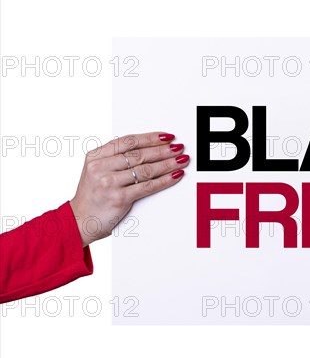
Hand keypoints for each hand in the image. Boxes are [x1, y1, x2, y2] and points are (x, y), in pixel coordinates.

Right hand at [70, 132, 188, 246]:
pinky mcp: (119, 199)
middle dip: (163, 150)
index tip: (166, 136)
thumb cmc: (93, 195)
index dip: (150, 138)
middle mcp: (101, 167)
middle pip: (139, 154)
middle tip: (178, 147)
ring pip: (146, 169)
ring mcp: (109, 183)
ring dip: (168, 164)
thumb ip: (115, 158)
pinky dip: (165, 180)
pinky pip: (148, 186)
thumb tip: (149, 148)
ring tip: (181, 160)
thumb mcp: (96, 170)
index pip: (128, 142)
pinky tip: (175, 175)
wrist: (80, 221)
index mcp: (96, 156)